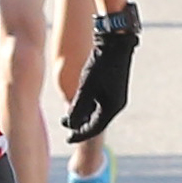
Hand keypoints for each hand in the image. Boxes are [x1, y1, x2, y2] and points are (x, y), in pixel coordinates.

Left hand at [63, 8, 137, 138]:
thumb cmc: (100, 65)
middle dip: (80, 125)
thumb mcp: (85, 88)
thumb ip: (78, 108)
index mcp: (111, 108)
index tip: (67, 139)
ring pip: (98, 113)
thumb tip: (71, 125)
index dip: (79, 135)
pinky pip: (100, 104)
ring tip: (68, 114)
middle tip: (64, 125)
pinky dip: (89, 107)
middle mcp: (116, 105)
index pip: (93, 129)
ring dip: (83, 115)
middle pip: (96, 122)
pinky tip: (79, 101)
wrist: (115, 43)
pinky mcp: (114, 87)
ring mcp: (116, 96)